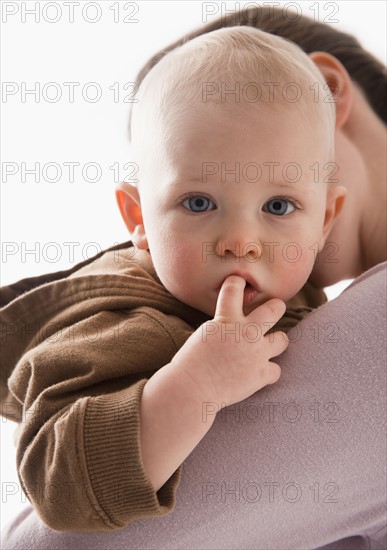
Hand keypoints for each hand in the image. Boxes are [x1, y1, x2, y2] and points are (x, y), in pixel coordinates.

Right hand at [170, 275, 288, 408]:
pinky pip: (276, 370)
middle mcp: (246, 332)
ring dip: (276, 342)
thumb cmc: (189, 364)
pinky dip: (268, 373)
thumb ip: (221, 325)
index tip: (238, 281)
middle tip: (275, 308)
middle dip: (276, 307)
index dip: (236, 282)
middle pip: (274, 309)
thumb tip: (230, 324)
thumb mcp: (204, 334)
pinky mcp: (261, 374)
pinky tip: (259, 374)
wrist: (192, 389)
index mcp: (226, 318)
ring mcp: (257, 353)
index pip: (233, 289)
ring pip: (282, 339)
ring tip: (270, 345)